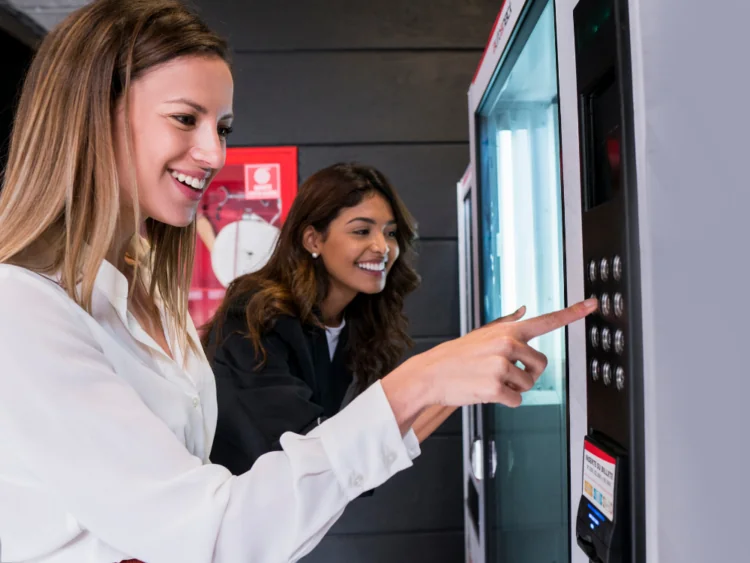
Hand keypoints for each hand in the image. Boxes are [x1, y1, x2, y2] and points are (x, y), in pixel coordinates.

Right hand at [407, 298, 596, 408]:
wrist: (430, 374)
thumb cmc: (456, 356)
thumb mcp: (481, 334)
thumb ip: (506, 323)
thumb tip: (524, 310)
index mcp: (507, 330)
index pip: (546, 320)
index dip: (573, 313)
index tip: (592, 304)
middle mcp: (507, 344)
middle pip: (541, 365)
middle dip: (529, 374)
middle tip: (506, 375)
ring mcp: (501, 365)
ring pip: (529, 385)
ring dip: (514, 389)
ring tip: (491, 381)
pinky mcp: (495, 386)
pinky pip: (516, 401)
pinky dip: (505, 401)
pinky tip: (486, 392)